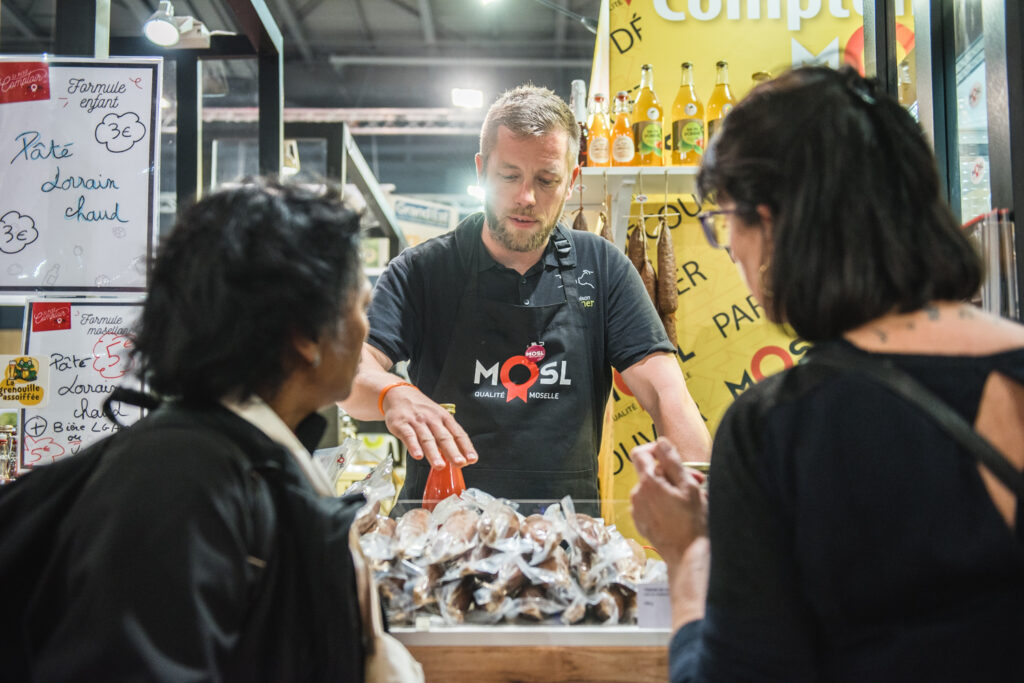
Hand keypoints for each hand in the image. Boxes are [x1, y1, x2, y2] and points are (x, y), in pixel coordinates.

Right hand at [381, 385, 477, 468]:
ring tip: (440, 465)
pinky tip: (418, 456)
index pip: (458, 433)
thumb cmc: (421, 410)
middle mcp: (432, 419)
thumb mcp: (438, 418)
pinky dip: (414, 446)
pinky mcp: (401, 424)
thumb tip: (460, 456)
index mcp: (444, 418)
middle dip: (453, 451)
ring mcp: (417, 422)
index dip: (466, 447)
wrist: (399, 394)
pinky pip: (409, 436)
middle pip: (444, 437)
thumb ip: (447, 436)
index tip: (472, 459)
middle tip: (460, 463)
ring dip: (434, 453)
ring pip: (427, 438)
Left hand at [630, 437, 706, 562]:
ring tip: (691, 499)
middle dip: (672, 473)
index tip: (670, 455)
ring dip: (669, 489)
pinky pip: (650, 504)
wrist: (688, 556)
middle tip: (696, 481)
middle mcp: (637, 495)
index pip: (640, 453)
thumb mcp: (688, 487)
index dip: (655, 449)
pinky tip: (680, 512)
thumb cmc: (692, 522)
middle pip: (651, 473)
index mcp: (648, 483)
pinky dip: (663, 502)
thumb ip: (672, 461)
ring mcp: (637, 510)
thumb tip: (661, 442)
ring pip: (652, 489)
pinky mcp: (640, 522)